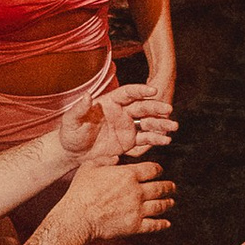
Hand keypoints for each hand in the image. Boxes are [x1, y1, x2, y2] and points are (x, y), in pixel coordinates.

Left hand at [59, 83, 178, 162]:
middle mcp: (122, 112)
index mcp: (110, 102)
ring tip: (173, 126)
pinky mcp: (129, 141)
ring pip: (147, 122)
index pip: (128, 93)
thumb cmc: (71, 133)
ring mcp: (127, 126)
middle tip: (168, 109)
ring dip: (161, 123)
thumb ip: (79, 109)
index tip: (153, 91)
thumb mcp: (72, 121)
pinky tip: (166, 140)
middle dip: (156, 108)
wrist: (74, 153)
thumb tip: (87, 96)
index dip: (140, 91)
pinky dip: (156, 139)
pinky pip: (145, 139)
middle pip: (142, 107)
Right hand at [65, 154, 175, 241]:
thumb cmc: (81, 191)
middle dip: (168, 187)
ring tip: (171, 202)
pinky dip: (162, 224)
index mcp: (128, 174)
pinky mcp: (135, 226)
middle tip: (172, 187)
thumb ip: (105, 160)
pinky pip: (153, 225)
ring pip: (159, 206)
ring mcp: (138, 209)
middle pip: (159, 187)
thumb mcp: (90, 167)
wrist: (78, 216)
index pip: (151, 169)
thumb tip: (116, 158)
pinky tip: (167, 223)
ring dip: (167, 203)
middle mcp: (137, 191)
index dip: (158, 169)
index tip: (160, 171)